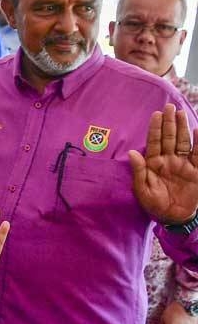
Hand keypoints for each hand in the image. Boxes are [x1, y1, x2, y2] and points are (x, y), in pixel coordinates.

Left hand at [129, 104, 197, 223]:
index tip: (156, 114)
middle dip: (169, 123)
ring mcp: (183, 164)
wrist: (174, 217)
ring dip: (182, 128)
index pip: (154, 142)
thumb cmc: (155, 205)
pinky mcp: (196, 170)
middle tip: (169, 106)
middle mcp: (168, 160)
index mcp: (154, 163)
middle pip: (170, 138)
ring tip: (181, 113)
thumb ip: (139, 171)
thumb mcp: (143, 190)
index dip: (155, 128)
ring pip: (183, 142)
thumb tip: (132, 153)